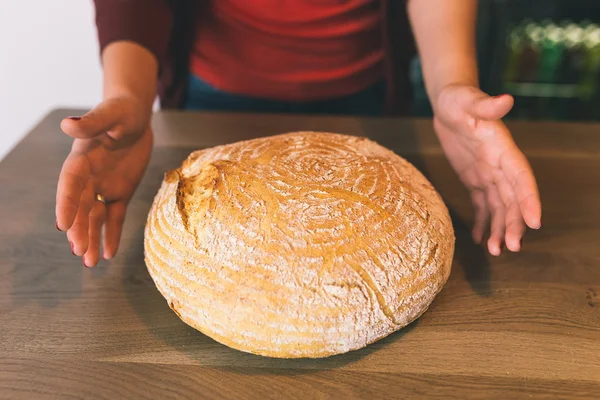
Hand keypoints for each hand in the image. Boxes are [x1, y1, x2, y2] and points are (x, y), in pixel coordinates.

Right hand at [56, 96, 152, 266]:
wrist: (136, 117)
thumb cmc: (121, 112)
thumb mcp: (110, 114)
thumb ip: (91, 123)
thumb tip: (67, 125)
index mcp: (80, 159)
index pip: (70, 184)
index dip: (65, 203)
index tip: (62, 224)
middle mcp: (88, 177)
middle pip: (81, 207)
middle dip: (79, 229)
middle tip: (79, 251)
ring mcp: (103, 187)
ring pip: (95, 217)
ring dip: (92, 238)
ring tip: (90, 263)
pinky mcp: (120, 192)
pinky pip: (116, 217)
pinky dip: (113, 234)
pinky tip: (109, 254)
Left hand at [432, 84, 540, 254]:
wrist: (448, 103)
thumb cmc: (458, 98)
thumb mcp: (467, 99)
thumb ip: (485, 104)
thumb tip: (505, 100)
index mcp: (503, 148)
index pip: (521, 177)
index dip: (529, 199)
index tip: (535, 222)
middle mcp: (500, 164)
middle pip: (512, 198)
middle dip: (515, 223)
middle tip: (512, 247)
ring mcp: (488, 173)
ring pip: (499, 206)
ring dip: (500, 228)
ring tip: (496, 251)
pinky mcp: (474, 178)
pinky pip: (481, 205)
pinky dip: (482, 222)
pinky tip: (480, 240)